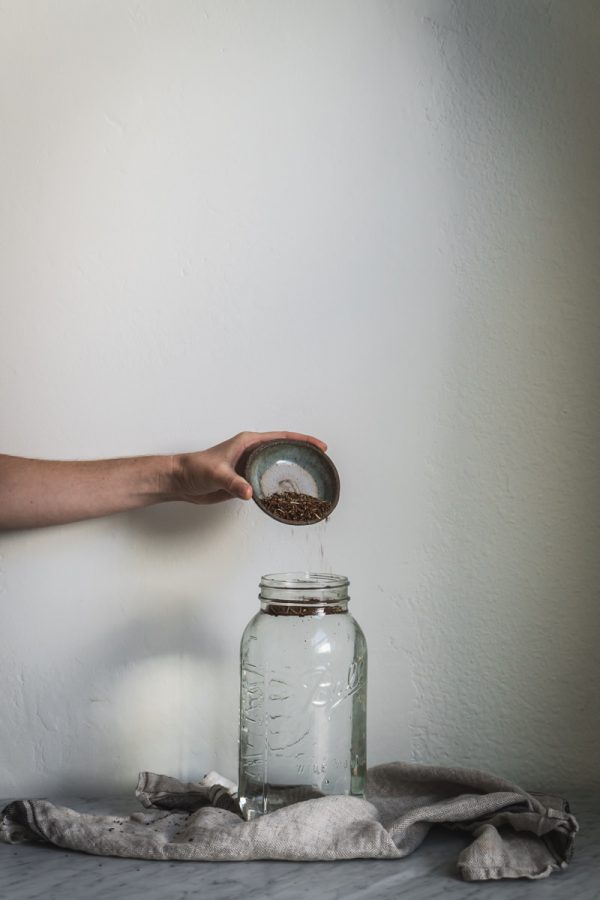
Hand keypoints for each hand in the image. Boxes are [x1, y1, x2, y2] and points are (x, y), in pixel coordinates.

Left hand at [168, 431, 326, 504]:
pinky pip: (267, 481)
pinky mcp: (245, 480)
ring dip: (292, 471)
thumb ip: (234, 483)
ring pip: (277, 466)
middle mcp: (252, 452)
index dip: (303, 440)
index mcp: (249, 442)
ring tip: (311, 479)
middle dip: (303, 455)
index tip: (320, 446)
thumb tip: (250, 493)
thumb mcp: (216, 474)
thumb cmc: (195, 469)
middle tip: (322, 464)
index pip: (282, 437)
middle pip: (284, 450)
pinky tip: (288, 495)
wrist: (180, 481)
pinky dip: (279, 486)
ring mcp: (249, 466)